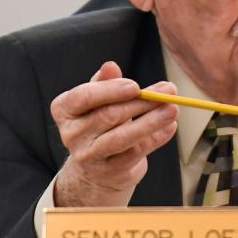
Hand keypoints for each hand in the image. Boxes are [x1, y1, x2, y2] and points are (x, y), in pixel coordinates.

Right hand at [50, 61, 177, 206]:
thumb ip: (105, 83)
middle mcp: (71, 134)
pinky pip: (135, 152)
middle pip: (109, 115)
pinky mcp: (109, 171)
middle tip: (168, 91)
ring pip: (122, 137)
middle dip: (142, 102)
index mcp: (64, 110)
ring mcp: (88, 156)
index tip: (136, 86)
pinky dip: (156, 138)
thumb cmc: (99, 124)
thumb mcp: (98, 100)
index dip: (110, 90)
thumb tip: (110, 66)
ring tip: (173, 109)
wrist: (96, 167)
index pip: (84, 97)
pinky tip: (170, 127)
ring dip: (151, 121)